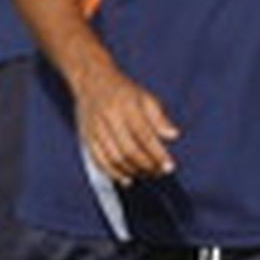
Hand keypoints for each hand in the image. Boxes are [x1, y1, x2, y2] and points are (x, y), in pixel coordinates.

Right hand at [73, 64, 178, 185]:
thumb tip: (173, 135)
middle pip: (129, 150)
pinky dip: (113, 173)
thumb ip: (159, 117)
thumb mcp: (145, 96)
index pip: (144, 135)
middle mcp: (109, 117)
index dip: (158, 154)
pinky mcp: (87, 137)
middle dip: (147, 166)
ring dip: (133, 171)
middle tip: (159, 172)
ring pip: (114, 158)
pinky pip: (99, 161)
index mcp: (126, 105)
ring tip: (147, 174)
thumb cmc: (123, 90)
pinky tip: (126, 178)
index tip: (169, 166)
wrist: (92, 80)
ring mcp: (96, 128)